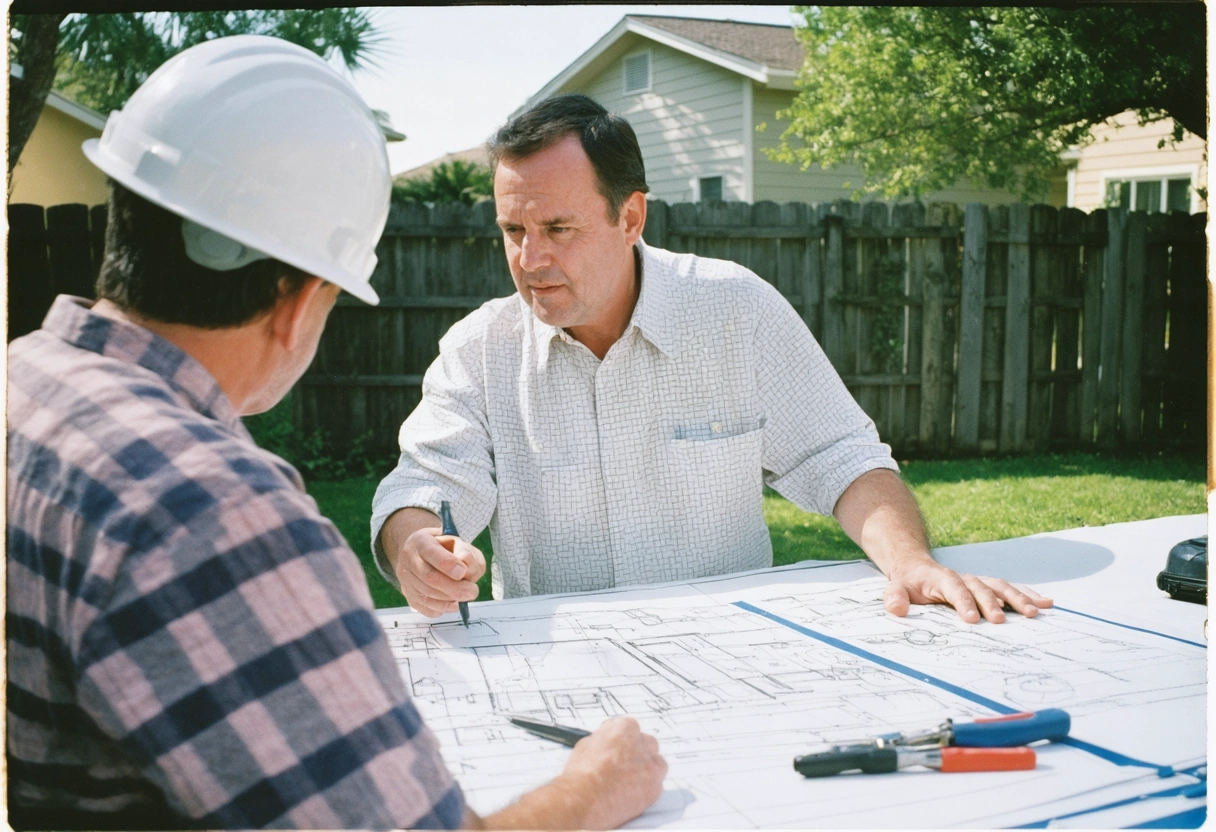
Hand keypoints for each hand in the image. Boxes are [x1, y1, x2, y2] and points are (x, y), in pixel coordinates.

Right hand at [393, 527, 484, 616]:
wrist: (423, 554)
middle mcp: (408, 559)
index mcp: (420, 541)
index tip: (463, 571)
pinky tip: (452, 603)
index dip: (448, 564)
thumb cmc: (444, 548)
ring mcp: (406, 579)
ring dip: (450, 600)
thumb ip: (466, 551)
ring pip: (427, 595)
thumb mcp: (458, 542)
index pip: (431, 552)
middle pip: (429, 578)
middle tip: (472, 592)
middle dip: (454, 588)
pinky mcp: (408, 595)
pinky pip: (424, 607)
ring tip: (465, 598)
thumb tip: (466, 563)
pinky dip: (441, 608)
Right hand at [553, 717, 666, 829]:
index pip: (629, 728)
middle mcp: (643, 744)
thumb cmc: (581, 774)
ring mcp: (651, 767)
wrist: (583, 801)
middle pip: (646, 745)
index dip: (620, 741)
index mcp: (626, 728)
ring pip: (655, 765)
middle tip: (622, 766)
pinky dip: (645, 790)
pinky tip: (629, 796)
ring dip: (645, 770)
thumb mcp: (585, 745)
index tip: (615, 749)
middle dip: (636, 754)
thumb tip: (606, 744)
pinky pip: (655, 786)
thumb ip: (603, 740)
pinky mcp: (655, 789)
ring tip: (626, 783)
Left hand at [884, 558, 1052, 623]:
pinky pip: (1010, 589)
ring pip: (1000, 587)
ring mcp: (978, 582)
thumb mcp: (896, 589)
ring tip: (1035, 612)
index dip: (963, 603)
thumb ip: (895, 597)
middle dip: (992, 603)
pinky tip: (1047, 603)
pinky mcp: (988, 587)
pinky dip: (1028, 595)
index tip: (972, 619)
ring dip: (1018, 599)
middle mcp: (964, 578)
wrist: (916, 568)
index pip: (954, 590)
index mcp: (942, 579)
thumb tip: (896, 608)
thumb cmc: (908, 584)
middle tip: (1001, 622)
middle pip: (981, 588)